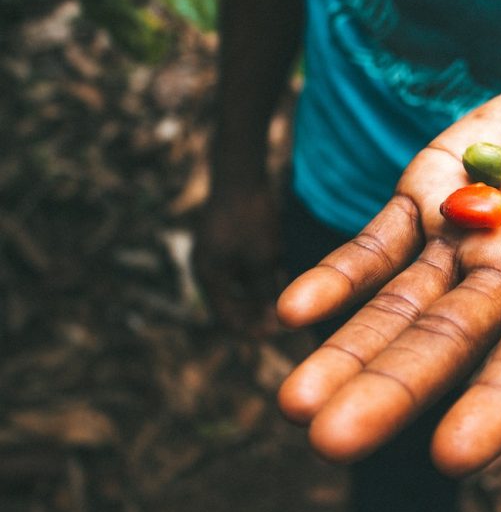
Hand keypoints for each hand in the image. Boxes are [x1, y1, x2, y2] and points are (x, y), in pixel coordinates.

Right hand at [194, 186, 281, 334]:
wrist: (240, 176)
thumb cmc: (250, 218)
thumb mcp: (262, 259)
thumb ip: (265, 291)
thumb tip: (274, 321)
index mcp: (209, 277)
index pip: (228, 318)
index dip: (252, 330)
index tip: (276, 335)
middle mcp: (206, 269)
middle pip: (231, 305)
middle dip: (255, 316)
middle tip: (282, 323)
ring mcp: (213, 256)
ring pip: (237, 288)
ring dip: (258, 298)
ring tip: (282, 304)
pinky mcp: (223, 244)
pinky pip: (239, 271)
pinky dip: (256, 280)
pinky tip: (277, 279)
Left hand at [276, 76, 500, 474]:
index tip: (455, 455)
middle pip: (449, 340)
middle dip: (394, 389)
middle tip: (331, 443)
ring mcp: (467, 241)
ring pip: (400, 304)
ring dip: (348, 350)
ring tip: (294, 404)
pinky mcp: (431, 195)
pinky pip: (379, 243)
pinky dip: (339, 276)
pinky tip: (291, 316)